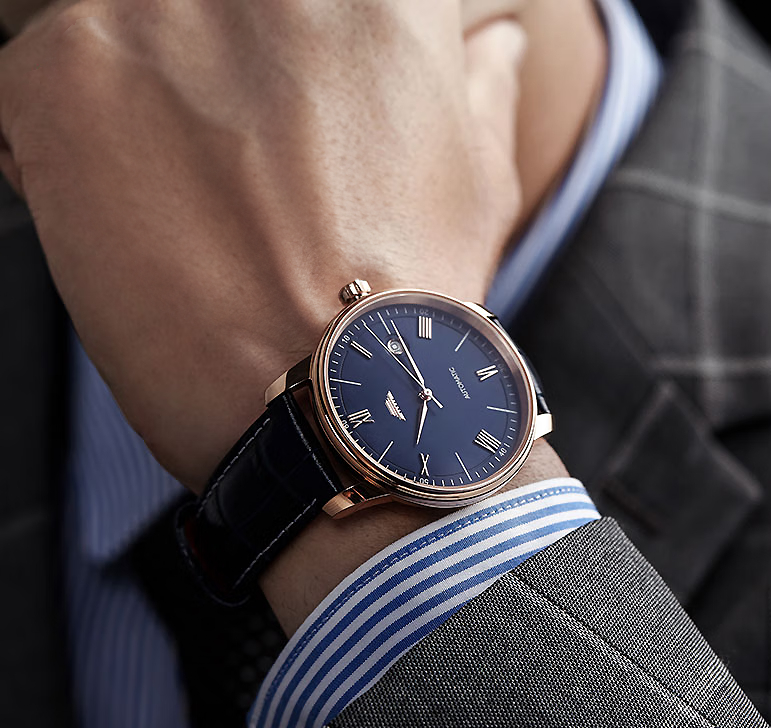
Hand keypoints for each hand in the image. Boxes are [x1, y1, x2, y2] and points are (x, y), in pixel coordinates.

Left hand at [0, 0, 526, 493]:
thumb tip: (491, 46)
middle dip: (210, 82)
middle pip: (200, 13)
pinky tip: (130, 232)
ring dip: (134, 111)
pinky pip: (29, 87)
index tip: (286, 117)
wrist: (337, 411)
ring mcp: (159, 13)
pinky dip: (59, 154)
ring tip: (187, 209)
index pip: (295, 7)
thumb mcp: (477, 187)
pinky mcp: (66, 77)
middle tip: (235, 172)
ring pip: (111, 32)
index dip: (288, 71)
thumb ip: (476, 91)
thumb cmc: (413, 308)